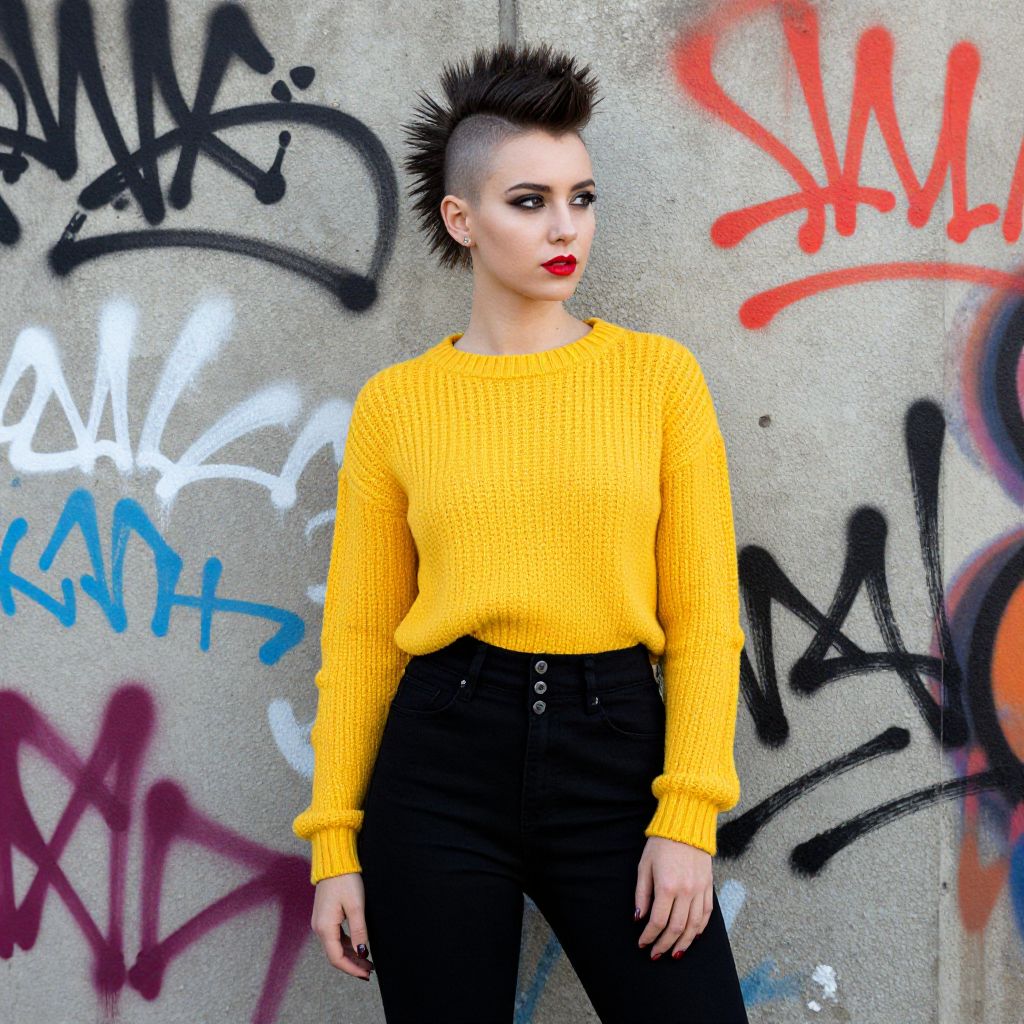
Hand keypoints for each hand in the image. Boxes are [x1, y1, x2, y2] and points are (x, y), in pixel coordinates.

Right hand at [310, 872, 374, 979]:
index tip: (366, 974)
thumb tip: (363, 953)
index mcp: (324, 927)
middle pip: (335, 954)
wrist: (334, 861)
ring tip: (367, 961)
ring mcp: (320, 922)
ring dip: (350, 955)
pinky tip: (358, 946)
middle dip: (352, 964)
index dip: (352, 968)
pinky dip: (346, 945)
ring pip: (335, 946)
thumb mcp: (356, 906)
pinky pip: (335, 937)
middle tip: (370, 970)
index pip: (336, 958)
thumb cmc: (345, 880)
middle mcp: (319, 927)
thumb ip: (359, 931)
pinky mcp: (324, 916)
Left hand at [634, 836, 712, 959]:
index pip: (657, 921)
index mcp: (667, 886)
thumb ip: (642, 894)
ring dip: (684, 943)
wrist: (686, 825)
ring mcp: (699, 890)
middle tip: (656, 954)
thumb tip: (639, 918)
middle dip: (665, 944)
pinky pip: (706, 914)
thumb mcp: (644, 866)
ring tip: (674, 954)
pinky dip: (699, 929)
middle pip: (676, 928)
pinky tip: (692, 937)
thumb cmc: (661, 844)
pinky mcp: (708, 886)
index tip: (642, 943)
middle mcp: (686, 891)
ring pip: (694, 926)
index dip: (649, 936)